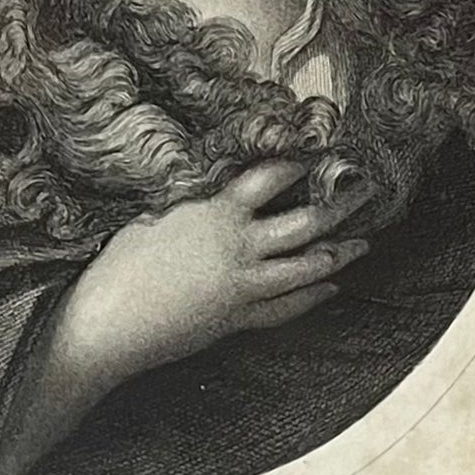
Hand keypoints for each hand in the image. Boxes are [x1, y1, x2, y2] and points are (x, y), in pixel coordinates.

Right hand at [59, 157, 368, 394]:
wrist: (108, 324)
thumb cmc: (118, 264)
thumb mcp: (154, 213)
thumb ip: (193, 200)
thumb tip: (212, 186)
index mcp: (216, 212)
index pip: (271, 177)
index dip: (300, 162)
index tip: (322, 150)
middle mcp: (239, 247)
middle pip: (306, 223)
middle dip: (340, 204)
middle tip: (366, 190)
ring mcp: (243, 287)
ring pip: (306, 268)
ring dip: (339, 254)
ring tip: (363, 243)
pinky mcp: (237, 319)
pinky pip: (287, 307)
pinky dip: (313, 295)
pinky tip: (330, 287)